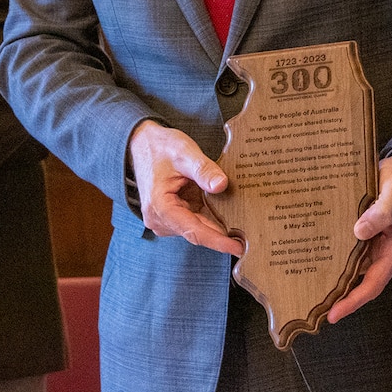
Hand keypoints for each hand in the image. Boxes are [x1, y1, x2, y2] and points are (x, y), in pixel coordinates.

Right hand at [128, 120, 242, 255]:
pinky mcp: (172, 215)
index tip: (238, 247)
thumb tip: (222, 185)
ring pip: (198, 228)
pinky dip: (210, 217)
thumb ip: (203, 170)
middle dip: (222, 235)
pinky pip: (195, 220)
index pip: (194, 231)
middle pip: (197, 232)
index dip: (218, 241)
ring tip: (243, 224)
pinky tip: (228, 213)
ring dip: (217, 224)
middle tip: (250, 237)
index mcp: (160, 207)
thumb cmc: (160, 148)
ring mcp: (165, 219)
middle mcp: (159, 219)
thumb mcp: (184, 152)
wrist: (140, 144)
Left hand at [326, 148, 391, 323]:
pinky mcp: (372, 238)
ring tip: (314, 292)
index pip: (374, 283)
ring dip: (340, 282)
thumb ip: (381, 212)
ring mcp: (380, 247)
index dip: (353, 300)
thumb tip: (359, 232)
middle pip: (364, 283)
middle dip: (343, 299)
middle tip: (315, 310)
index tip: (333, 314)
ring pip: (358, 272)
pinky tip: (322, 262)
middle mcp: (388, 253)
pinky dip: (340, 263)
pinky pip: (355, 256)